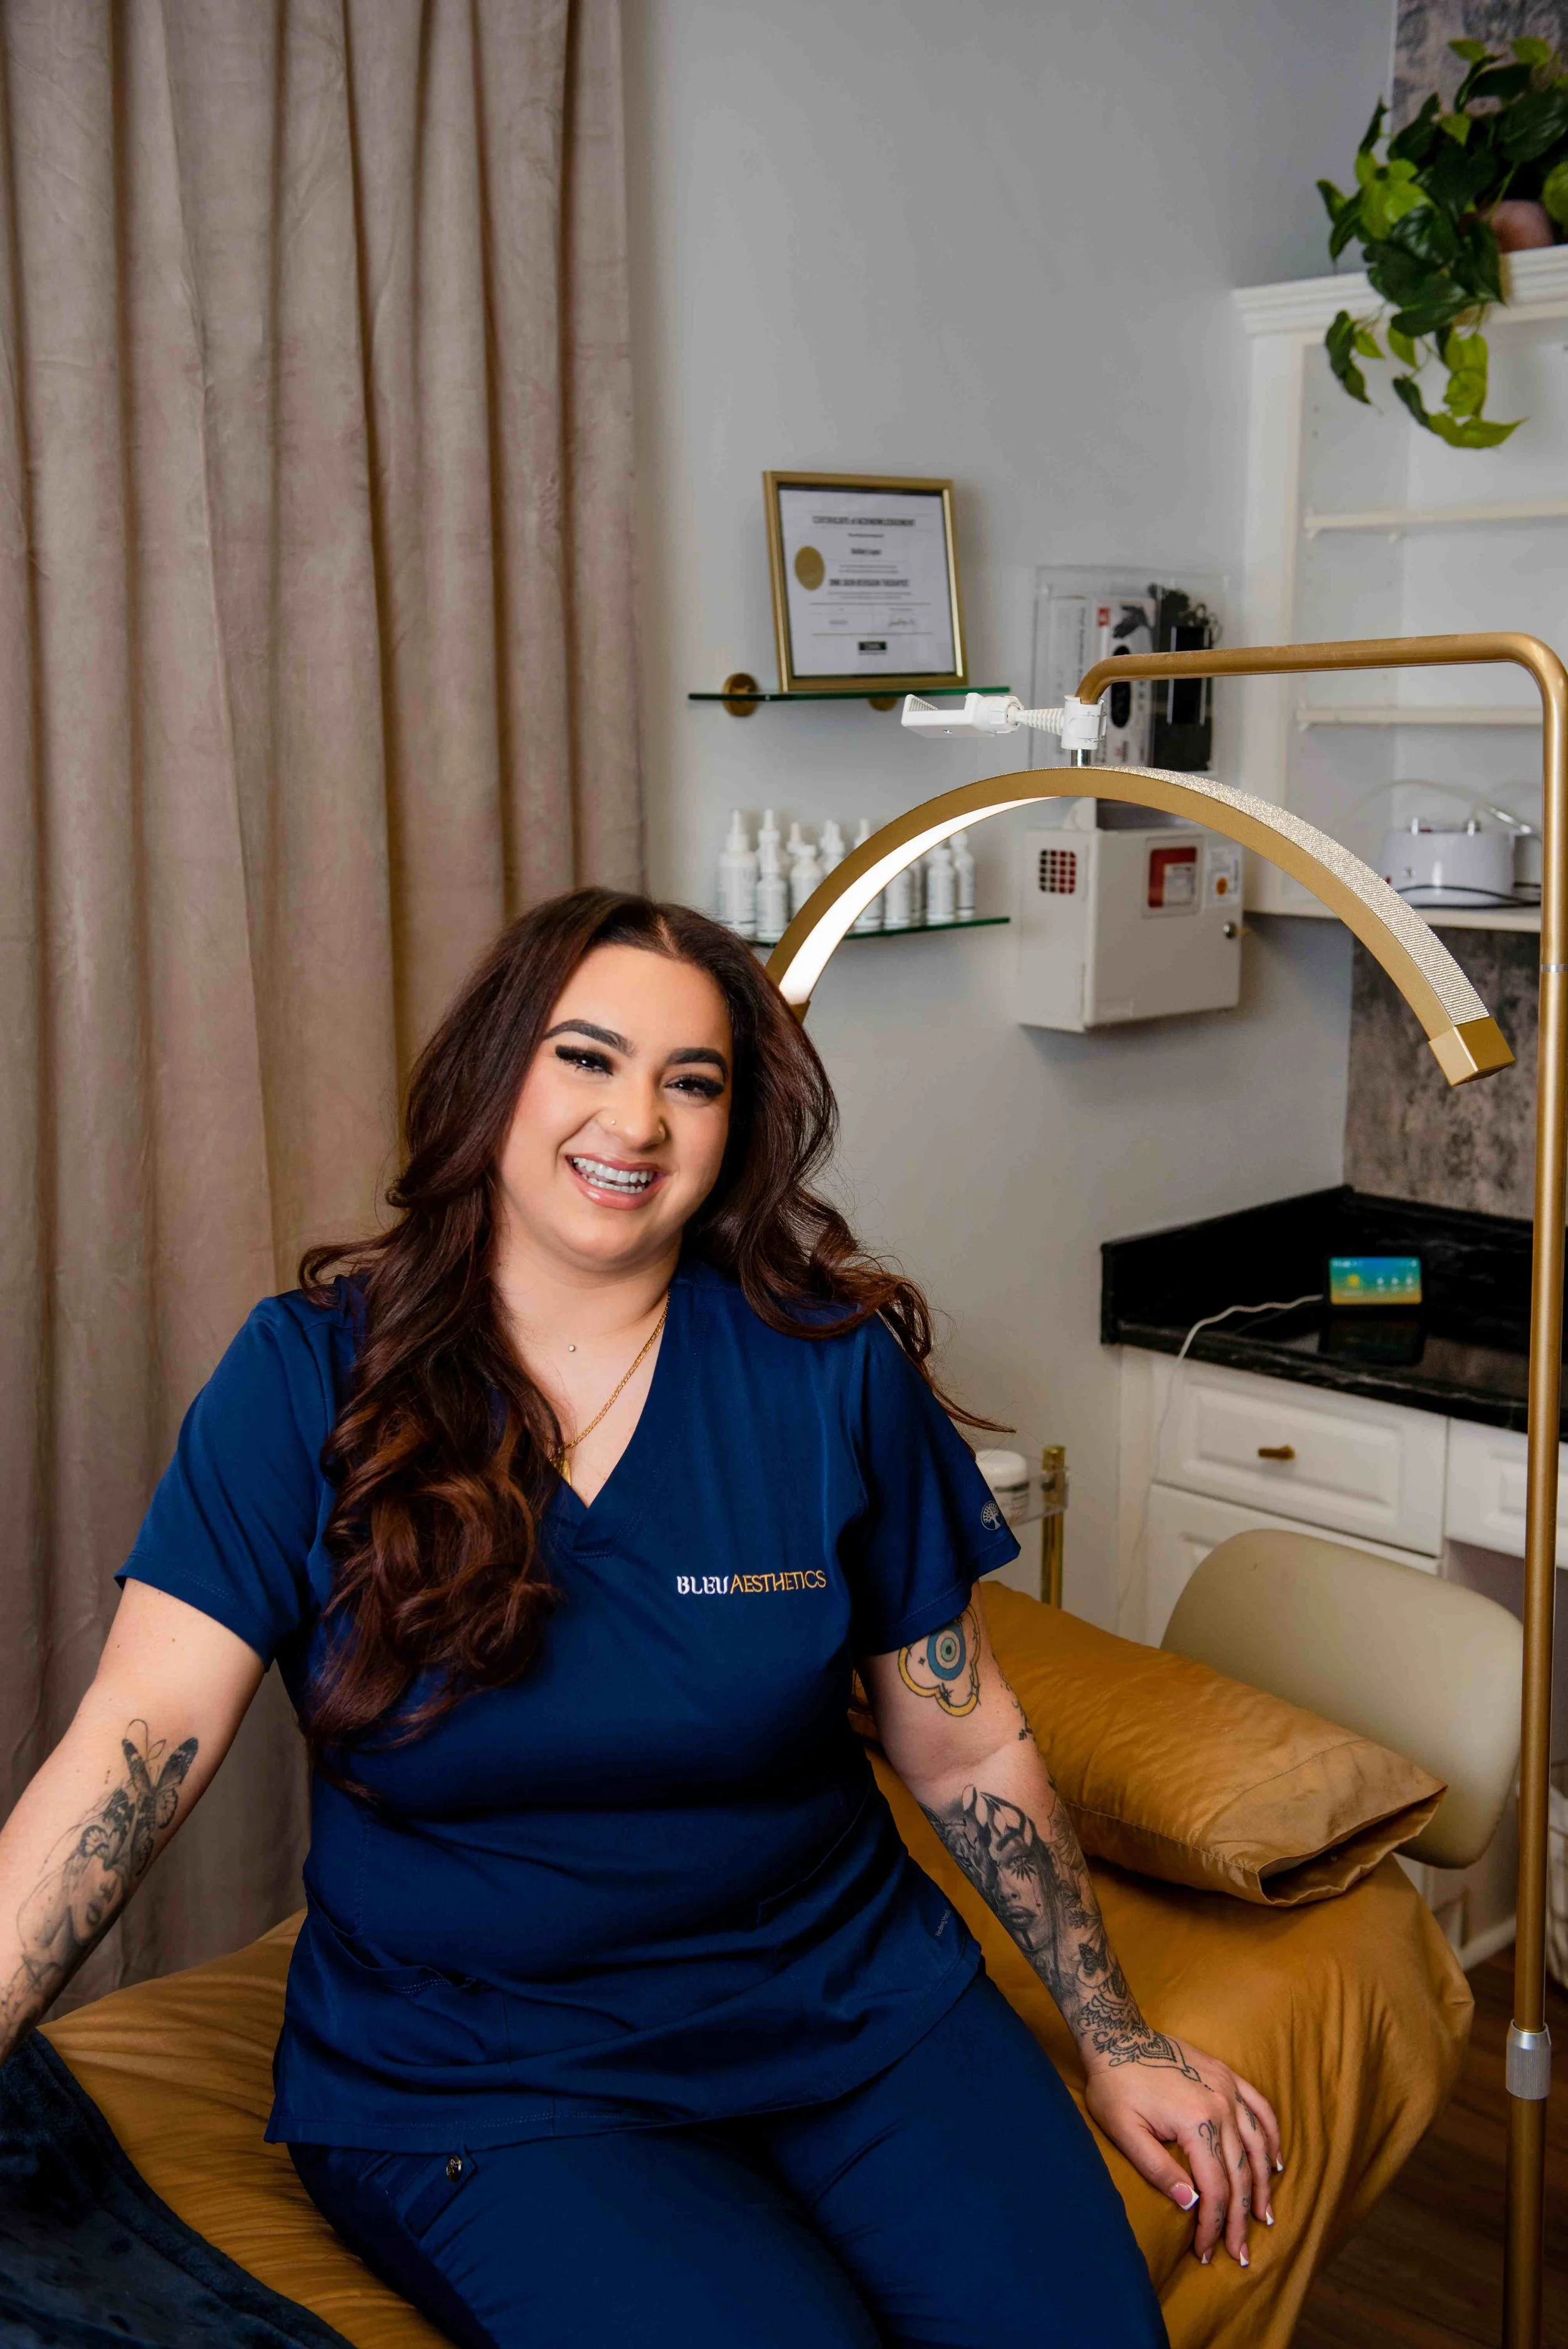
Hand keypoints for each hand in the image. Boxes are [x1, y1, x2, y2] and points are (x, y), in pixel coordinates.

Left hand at [1082, 2033, 1281, 2269]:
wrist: (1116, 2035)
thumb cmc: (1114, 2085)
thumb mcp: (1124, 2131)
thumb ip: (1157, 2169)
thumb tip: (1191, 2203)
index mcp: (1195, 2122)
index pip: (1214, 2188)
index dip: (1213, 2225)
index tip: (1205, 2252)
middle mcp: (1220, 2105)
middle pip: (1240, 2173)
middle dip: (1240, 2218)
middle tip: (1240, 2253)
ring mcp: (1227, 2088)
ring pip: (1257, 2146)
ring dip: (1262, 2185)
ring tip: (1264, 2217)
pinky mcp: (1227, 2075)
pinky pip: (1261, 2108)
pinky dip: (1272, 2137)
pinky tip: (1274, 2162)